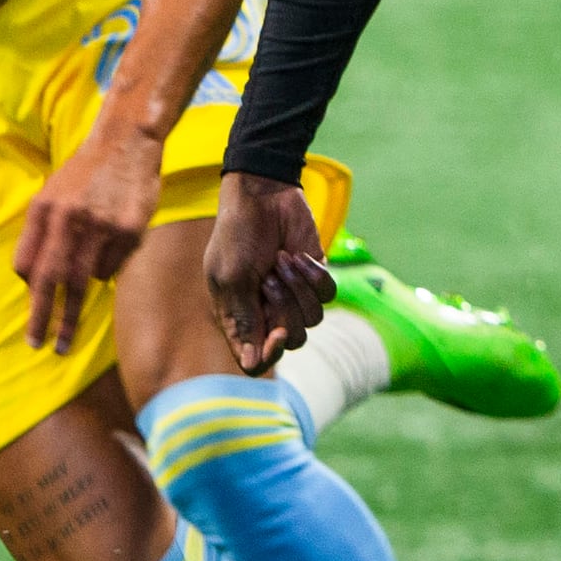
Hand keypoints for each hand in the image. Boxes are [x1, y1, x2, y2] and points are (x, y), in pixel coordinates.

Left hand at [13, 116, 165, 353]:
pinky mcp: (130, 230)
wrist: (125, 142)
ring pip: (89, 278)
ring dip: (82, 297)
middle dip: (51, 320)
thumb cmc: (83, 175)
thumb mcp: (49, 196)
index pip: (31, 267)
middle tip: (48, 348)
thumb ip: (36, 236)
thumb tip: (30, 282)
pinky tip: (111, 246)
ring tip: (76, 318)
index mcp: (45, 210)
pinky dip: (107, 268)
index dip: (34, 302)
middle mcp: (70, 219)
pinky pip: (113, 267)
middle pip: (57, 281)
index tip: (34, 331)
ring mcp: (103, 225)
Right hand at [204, 170, 334, 376]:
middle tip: (268, 277)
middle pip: (292, 341)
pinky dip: (314, 274)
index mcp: (240, 318)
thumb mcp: (232, 277)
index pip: (257, 361)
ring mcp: (294, 295)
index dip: (269, 354)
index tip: (274, 331)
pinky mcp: (315, 276)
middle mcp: (268, 312)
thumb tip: (252, 365)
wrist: (262, 194)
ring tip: (280, 260)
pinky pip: (328, 294)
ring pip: (313, 319)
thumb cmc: (237, 234)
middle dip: (285, 309)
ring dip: (298, 287)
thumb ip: (244, 320)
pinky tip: (297, 254)